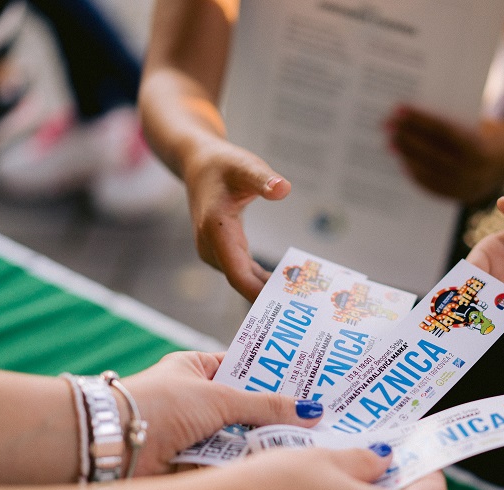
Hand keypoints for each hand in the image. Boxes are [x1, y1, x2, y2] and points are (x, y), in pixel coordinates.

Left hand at [121, 352, 321, 475]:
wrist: (110, 448)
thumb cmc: (157, 406)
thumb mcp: (218, 399)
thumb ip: (265, 407)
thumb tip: (311, 411)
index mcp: (195, 370)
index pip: (244, 368)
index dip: (275, 376)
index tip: (310, 383)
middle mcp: (195, 401)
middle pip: (247, 408)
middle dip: (276, 416)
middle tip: (322, 419)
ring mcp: (193, 435)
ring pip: (240, 439)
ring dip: (265, 444)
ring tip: (312, 445)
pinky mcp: (191, 467)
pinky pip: (228, 465)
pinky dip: (248, 467)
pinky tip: (283, 468)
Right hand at [183, 140, 291, 300]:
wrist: (198, 165)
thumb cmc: (223, 164)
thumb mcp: (245, 166)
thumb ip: (263, 179)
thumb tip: (284, 189)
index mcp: (216, 230)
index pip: (238, 274)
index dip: (259, 295)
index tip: (283, 310)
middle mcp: (211, 247)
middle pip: (242, 283)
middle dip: (271, 298)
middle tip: (305, 311)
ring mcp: (213, 253)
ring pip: (243, 281)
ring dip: (268, 291)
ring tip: (302, 302)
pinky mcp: (220, 254)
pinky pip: (242, 274)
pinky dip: (262, 281)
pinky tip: (285, 287)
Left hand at [386, 106, 503, 204]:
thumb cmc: (486, 132)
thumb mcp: (475, 120)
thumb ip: (450, 121)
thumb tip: (411, 115)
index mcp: (480, 147)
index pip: (443, 131)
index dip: (419, 120)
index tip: (399, 110)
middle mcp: (475, 172)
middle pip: (433, 153)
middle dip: (408, 139)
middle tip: (387, 126)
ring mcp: (468, 188)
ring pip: (430, 173)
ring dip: (408, 157)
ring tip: (392, 144)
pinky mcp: (462, 198)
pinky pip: (435, 189)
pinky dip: (417, 176)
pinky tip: (404, 163)